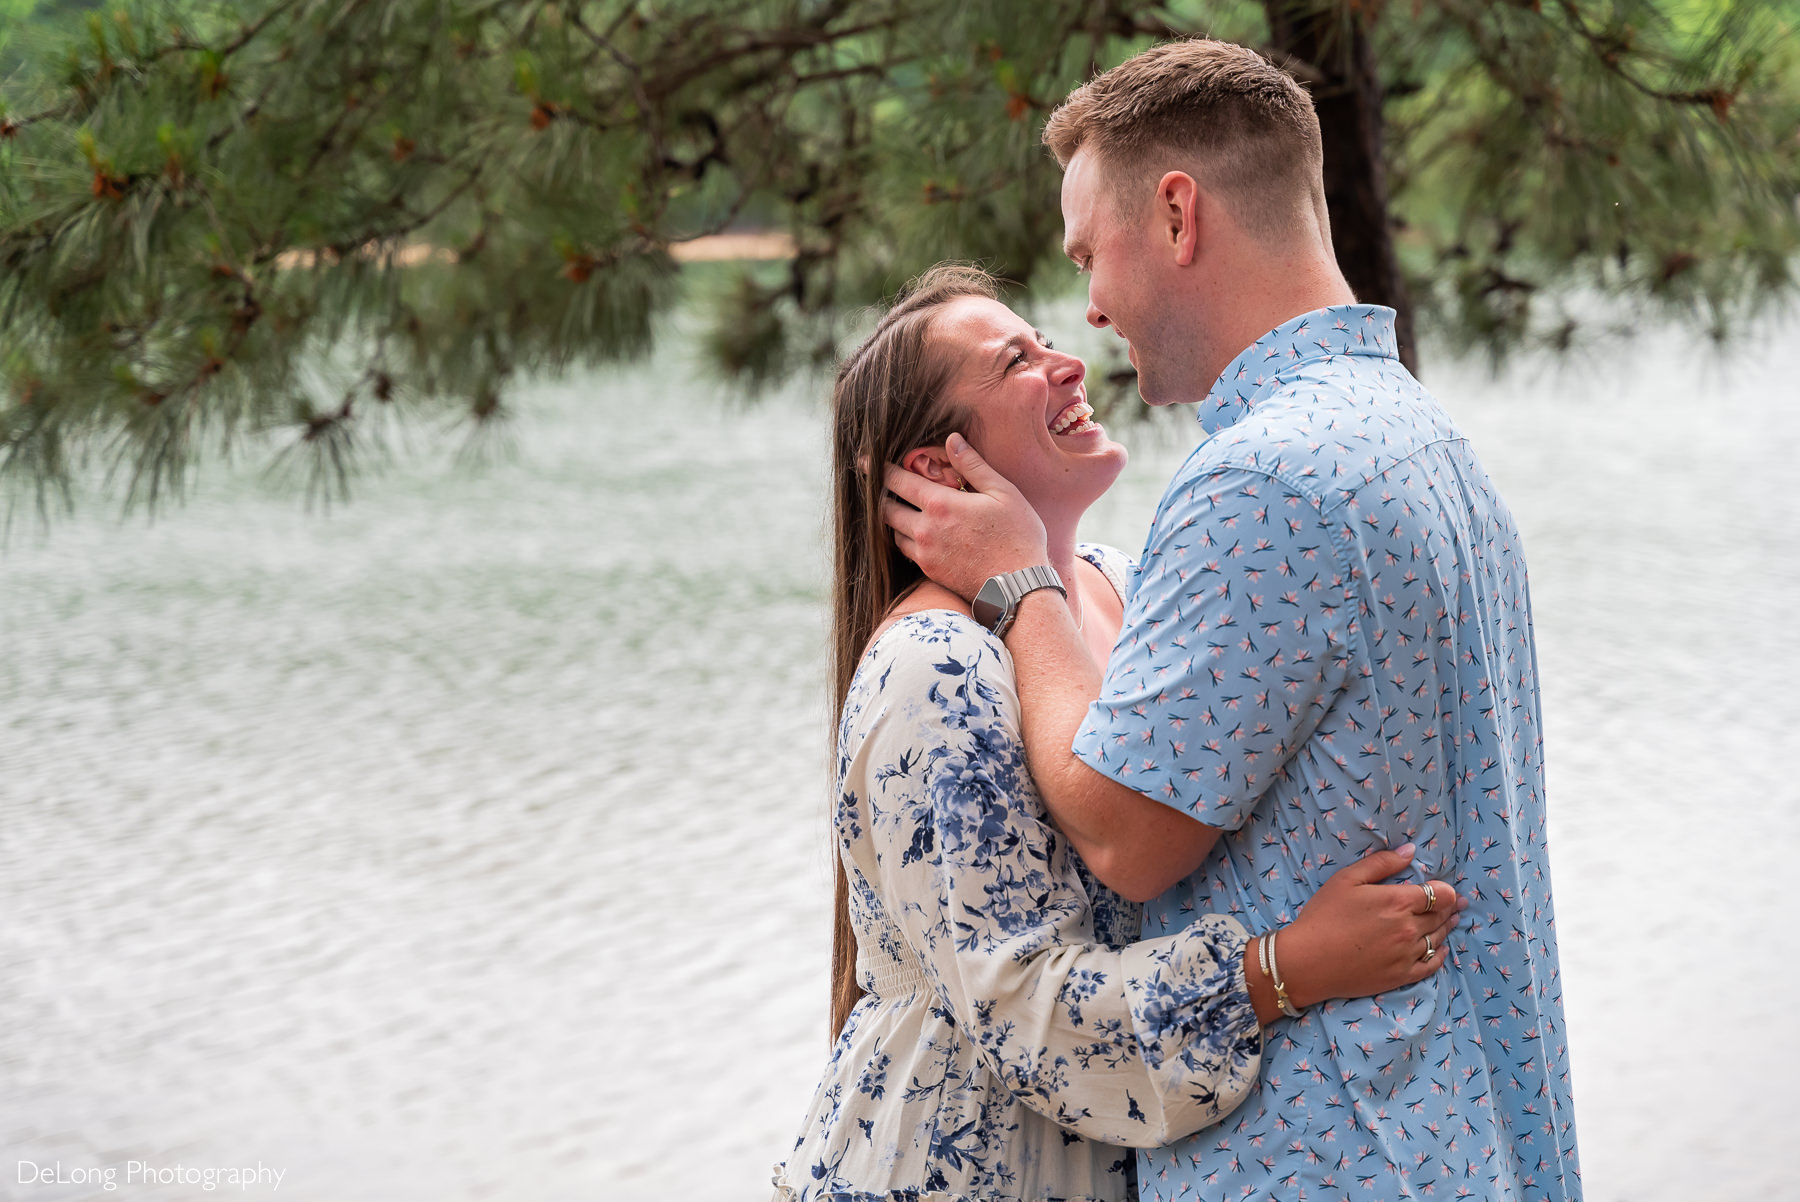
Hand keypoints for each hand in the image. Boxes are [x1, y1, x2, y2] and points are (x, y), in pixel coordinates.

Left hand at [880, 433, 1048, 601]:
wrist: (1018, 587)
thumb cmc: (1017, 536)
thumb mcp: (1002, 492)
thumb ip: (973, 465)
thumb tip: (952, 439)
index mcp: (940, 504)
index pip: (897, 481)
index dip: (878, 468)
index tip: (866, 460)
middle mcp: (925, 529)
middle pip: (886, 508)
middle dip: (879, 494)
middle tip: (876, 484)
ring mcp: (925, 554)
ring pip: (892, 532)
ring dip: (892, 518)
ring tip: (898, 507)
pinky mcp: (930, 572)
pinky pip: (906, 551)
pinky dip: (905, 538)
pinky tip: (915, 532)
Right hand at [1271, 844, 1463, 1008]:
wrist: (1308, 961)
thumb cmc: (1323, 915)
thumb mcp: (1346, 879)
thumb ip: (1381, 863)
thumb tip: (1411, 851)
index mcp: (1398, 902)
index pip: (1442, 895)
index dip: (1446, 891)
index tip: (1443, 890)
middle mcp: (1410, 929)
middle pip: (1442, 916)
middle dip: (1450, 908)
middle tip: (1458, 904)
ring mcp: (1408, 955)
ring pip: (1438, 939)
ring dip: (1447, 928)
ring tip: (1452, 921)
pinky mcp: (1402, 976)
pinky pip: (1431, 965)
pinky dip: (1440, 955)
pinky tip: (1440, 949)